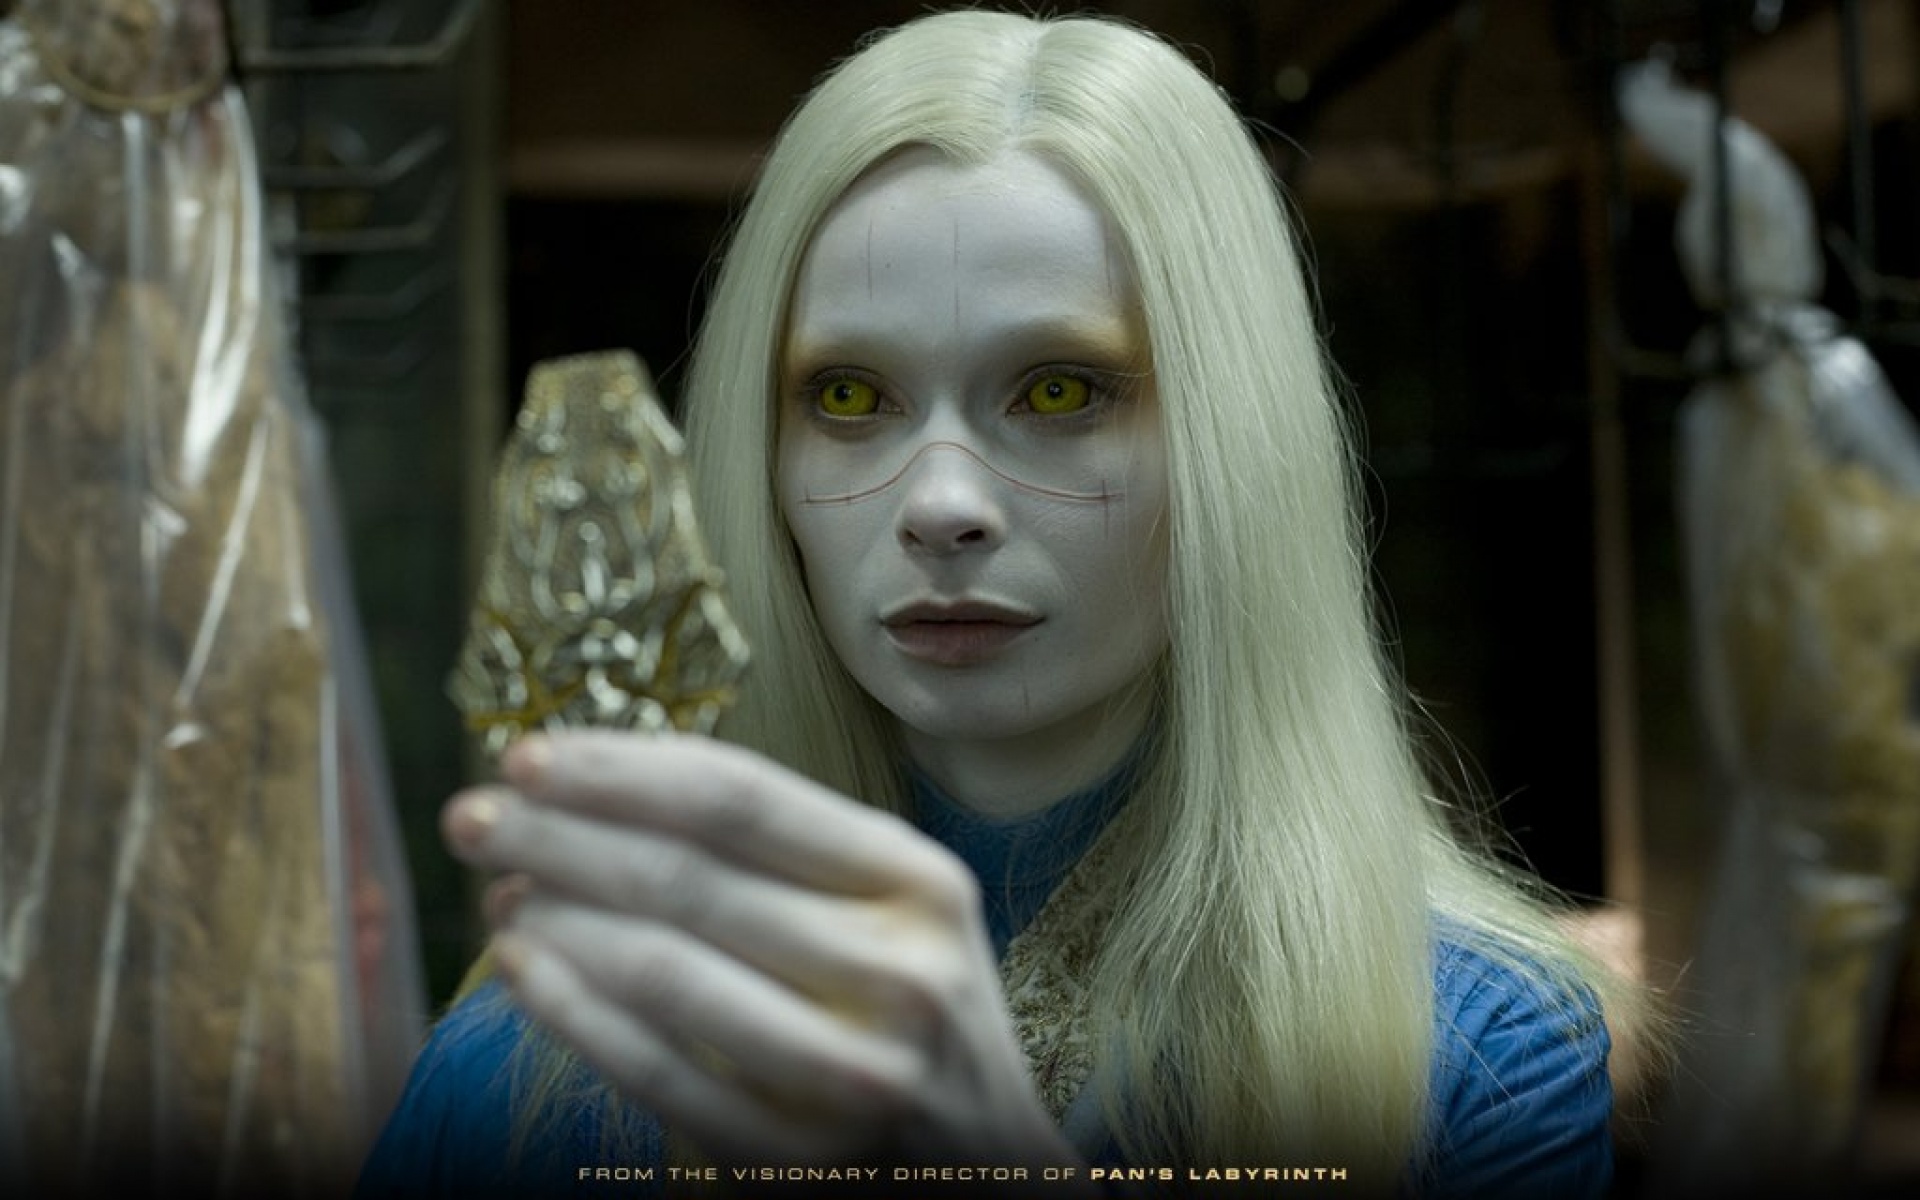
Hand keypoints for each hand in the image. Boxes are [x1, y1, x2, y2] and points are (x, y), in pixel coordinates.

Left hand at [442, 730, 1086, 1170]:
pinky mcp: (803, 1159)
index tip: (529, 753)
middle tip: (473, 815)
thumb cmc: (911, 1010)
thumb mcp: (893, 910)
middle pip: (691, 878)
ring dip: (558, 922)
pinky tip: (522, 970)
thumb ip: (785, 852)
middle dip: (559, 837)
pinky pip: (658, 1073)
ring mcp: (855, 1071)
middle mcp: (900, 968)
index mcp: (919, 880)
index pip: (742, 798)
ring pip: (667, 971)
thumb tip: (603, 789)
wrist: (988, 1162)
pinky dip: (574, 1015)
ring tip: (500, 893)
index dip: (621, 770)